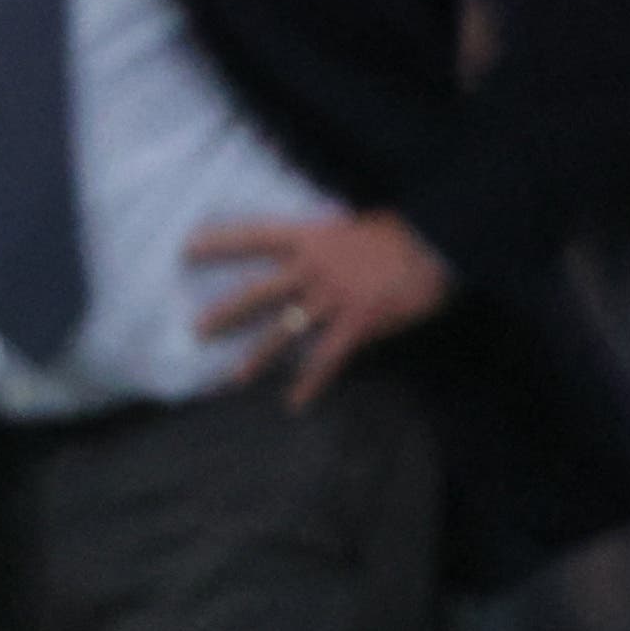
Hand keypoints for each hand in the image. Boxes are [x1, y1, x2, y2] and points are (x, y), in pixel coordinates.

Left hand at [188, 208, 449, 407]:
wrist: (443, 242)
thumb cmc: (406, 233)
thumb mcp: (359, 226)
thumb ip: (330, 243)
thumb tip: (315, 251)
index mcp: (313, 238)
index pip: (256, 236)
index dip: (221, 242)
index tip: (186, 250)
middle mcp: (315, 268)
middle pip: (258, 293)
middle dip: (226, 313)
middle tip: (196, 332)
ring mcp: (334, 297)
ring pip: (285, 330)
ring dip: (258, 356)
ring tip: (233, 379)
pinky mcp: (358, 322)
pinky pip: (327, 358)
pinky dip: (310, 382)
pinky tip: (294, 404)